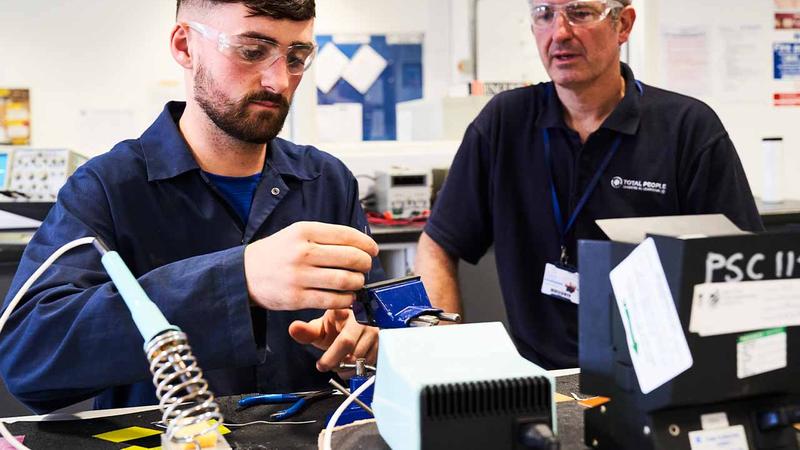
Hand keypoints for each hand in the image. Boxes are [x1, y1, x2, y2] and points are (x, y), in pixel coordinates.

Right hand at [244, 222, 377, 310]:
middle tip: (365, 267)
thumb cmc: (275, 253)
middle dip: (365, 264)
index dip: (366, 244)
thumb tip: (359, 243)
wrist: (243, 274)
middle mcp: (302, 252)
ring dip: (358, 283)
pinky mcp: (297, 298)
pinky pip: (332, 300)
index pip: (347, 235)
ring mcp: (299, 276)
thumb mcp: (295, 233)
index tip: (372, 250)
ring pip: (345, 280)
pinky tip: (346, 297)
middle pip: (351, 258)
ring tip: (356, 282)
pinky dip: (346, 300)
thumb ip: (324, 237)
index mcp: (304, 231)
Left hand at [288, 309, 377, 373]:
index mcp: (349, 313)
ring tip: (339, 361)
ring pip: (363, 362)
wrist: (355, 324)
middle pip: (354, 355)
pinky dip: (358, 368)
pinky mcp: (383, 344)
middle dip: (338, 365)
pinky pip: (371, 364)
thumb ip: (306, 331)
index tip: (321, 364)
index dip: (331, 358)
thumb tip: (294, 328)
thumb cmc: (337, 326)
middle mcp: (366, 322)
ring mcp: (377, 333)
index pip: (344, 342)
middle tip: (328, 365)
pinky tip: (352, 361)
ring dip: (348, 368)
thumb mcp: (320, 328)